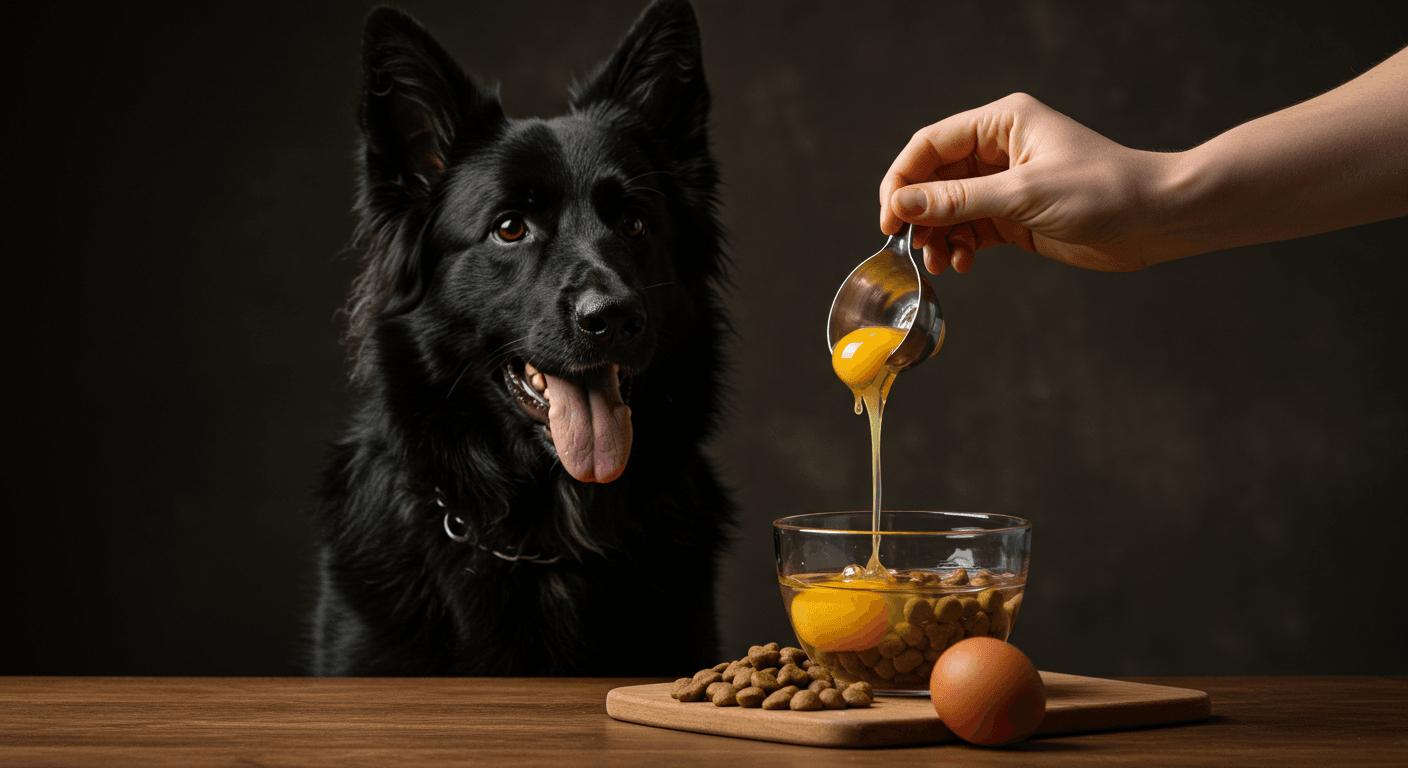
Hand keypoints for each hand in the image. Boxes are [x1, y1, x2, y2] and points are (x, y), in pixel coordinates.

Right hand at [879, 93, 1186, 274]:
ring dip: (936, 235)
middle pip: (934, 178)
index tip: (888, 217)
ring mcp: (1006, 184)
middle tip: (906, 244)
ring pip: (948, 208)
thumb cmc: (1103, 190)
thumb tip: (901, 205)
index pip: (930, 145)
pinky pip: (970, 230)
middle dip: (918, 213)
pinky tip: (961, 264)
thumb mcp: (1023, 195)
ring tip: (937, 261)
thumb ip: (957, 201)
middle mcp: (999, 150)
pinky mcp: (1015, 216)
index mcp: (1001, 124)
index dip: (902, 180)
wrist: (1156, 219)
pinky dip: (958, 247)